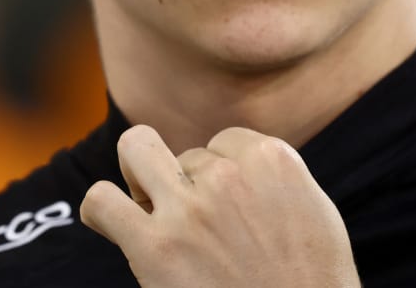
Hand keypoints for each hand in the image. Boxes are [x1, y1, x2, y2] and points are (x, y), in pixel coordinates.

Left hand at [80, 124, 360, 287]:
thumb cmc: (313, 283)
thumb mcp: (313, 209)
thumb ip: (272, 176)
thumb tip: (232, 159)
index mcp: (271, 159)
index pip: (223, 141)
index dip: (223, 177)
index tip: (233, 214)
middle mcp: (229, 176)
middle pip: (185, 155)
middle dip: (187, 183)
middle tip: (199, 225)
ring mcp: (189, 210)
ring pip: (135, 149)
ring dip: (140, 176)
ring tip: (152, 211)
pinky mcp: (155, 248)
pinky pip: (101, 201)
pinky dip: (101, 209)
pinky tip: (116, 224)